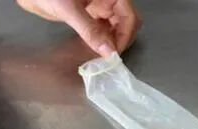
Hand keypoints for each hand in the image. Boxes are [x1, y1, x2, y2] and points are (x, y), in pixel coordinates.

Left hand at [17, 0, 141, 56]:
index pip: (129, 16)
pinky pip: (105, 26)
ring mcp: (100, 4)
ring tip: (100, 52)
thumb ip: (90, 31)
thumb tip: (108, 52)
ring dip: (112, 40)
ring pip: (118, 26)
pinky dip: (103, 37)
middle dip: (120, 39)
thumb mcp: (69, 10)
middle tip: (109, 55)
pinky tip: (94, 45)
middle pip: (127, 22)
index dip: (124, 35)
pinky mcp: (92, 11)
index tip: (113, 52)